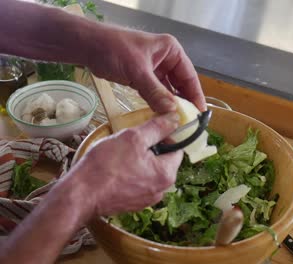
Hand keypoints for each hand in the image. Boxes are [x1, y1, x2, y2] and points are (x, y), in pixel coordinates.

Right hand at [67, 113, 182, 216]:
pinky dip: (132, 174)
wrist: (81, 195)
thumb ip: (157, 128)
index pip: (177, 148)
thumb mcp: (133, 138)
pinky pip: (139, 182)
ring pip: (151, 171)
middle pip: (164, 160)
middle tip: (131, 142)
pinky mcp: (134, 203)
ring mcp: (148, 199)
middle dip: (151, 148)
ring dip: (140, 160)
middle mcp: (162, 190)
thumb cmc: (106, 165)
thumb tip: (175, 119)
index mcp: (167, 174)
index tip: (149, 130)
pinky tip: (116, 169)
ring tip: (121, 155)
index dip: (165, 135)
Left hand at [87, 27, 205, 113]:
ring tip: (178, 123)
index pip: (189, 76)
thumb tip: (172, 113)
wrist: (88, 46)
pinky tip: (163, 117)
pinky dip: (159, 104)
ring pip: (168, 91)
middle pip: (181, 84)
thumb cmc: (113, 49)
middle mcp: (166, 59)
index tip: (200, 113)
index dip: (196, 95)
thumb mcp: (137, 71)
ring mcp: (155, 69)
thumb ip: (155, 92)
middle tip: (190, 122)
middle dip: (184, 102)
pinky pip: (156, 94)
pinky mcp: (144, 78)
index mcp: (171, 51)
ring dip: (171, 105)